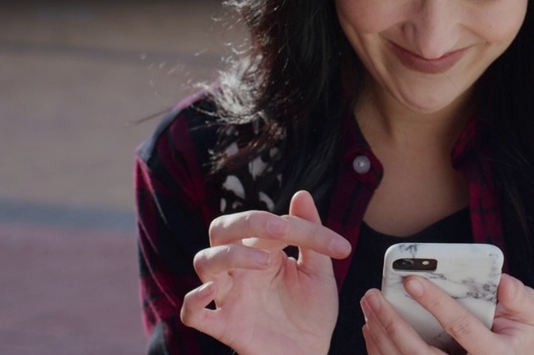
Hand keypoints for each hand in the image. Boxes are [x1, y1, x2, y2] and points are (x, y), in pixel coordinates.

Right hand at [179, 191, 352, 354]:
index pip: (269, 224)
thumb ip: (311, 236)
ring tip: (263, 262)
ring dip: (229, 255)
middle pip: (222, 230)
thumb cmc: (311, 312)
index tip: (341, 247)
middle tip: (280, 229)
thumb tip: (301, 194)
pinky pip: (192, 312)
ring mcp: (230, 295)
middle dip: (246, 221)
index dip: (303, 227)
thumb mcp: (319, 272)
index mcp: (264, 250)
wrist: (311, 354)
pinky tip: (212, 291)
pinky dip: (194, 300)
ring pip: (205, 262)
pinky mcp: (224, 325)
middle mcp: (242, 268)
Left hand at [360, 273, 533, 354]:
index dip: (436, 303)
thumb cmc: (518, 338)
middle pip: (420, 353)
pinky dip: (380, 351)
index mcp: (493, 354)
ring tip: (368, 306)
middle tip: (373, 296)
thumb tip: (504, 283)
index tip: (411, 280)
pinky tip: (371, 329)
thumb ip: (520, 299)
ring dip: (380, 336)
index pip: (460, 327)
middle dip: (392, 323)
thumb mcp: (528, 317)